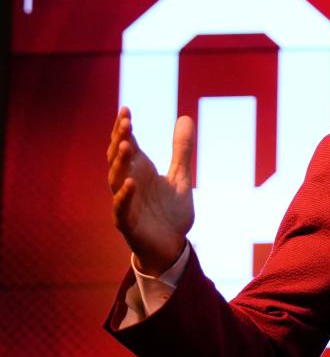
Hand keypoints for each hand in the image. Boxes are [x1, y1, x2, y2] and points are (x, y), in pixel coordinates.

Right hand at [106, 106, 194, 273]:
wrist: (172, 246)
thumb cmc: (171, 212)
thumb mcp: (181, 177)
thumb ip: (181, 150)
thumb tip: (185, 117)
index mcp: (140, 171)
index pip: (127, 144)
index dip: (124, 128)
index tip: (126, 109)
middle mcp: (129, 183)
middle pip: (118, 158)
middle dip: (120, 139)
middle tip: (126, 121)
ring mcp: (125, 202)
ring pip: (116, 179)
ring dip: (121, 163)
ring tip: (128, 145)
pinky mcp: (127, 223)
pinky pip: (121, 208)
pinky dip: (124, 196)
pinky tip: (131, 184)